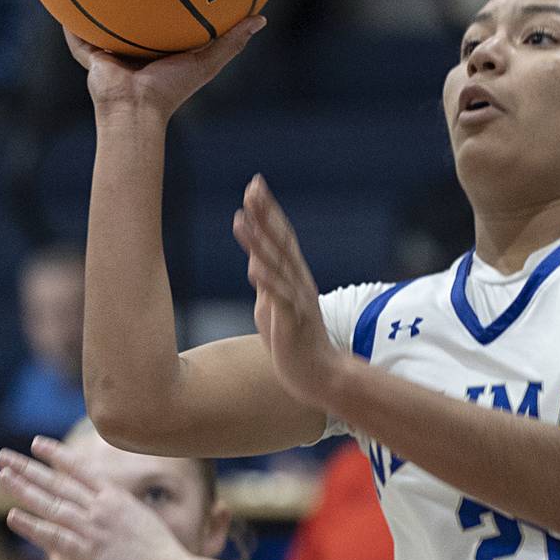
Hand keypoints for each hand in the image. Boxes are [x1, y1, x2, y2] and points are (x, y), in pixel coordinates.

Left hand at [0, 437, 186, 559]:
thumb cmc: (163, 555)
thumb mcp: (143, 520)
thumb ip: (120, 511)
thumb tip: (107, 505)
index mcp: (118, 498)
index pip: (81, 469)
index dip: (56, 455)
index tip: (36, 444)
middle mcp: (102, 508)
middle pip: (58, 483)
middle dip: (28, 468)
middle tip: (3, 456)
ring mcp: (93, 530)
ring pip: (51, 505)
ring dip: (24, 490)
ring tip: (2, 477)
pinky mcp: (87, 554)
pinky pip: (53, 537)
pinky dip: (32, 526)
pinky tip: (12, 516)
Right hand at [65, 16, 263, 120]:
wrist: (135, 111)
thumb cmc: (172, 90)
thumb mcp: (206, 61)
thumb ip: (232, 41)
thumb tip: (261, 17)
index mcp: (159, 49)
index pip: (163, 17)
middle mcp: (132, 47)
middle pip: (131, 13)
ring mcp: (108, 50)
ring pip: (100, 18)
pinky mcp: (88, 53)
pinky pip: (75, 30)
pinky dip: (70, 12)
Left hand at [234, 174, 345, 411]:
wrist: (318, 374)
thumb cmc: (293, 340)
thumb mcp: (274, 305)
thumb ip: (266, 282)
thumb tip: (254, 261)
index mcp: (293, 275)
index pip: (281, 236)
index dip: (268, 211)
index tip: (255, 185)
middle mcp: (298, 281)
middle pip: (281, 241)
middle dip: (265, 213)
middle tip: (253, 186)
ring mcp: (296, 299)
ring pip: (277, 265)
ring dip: (258, 241)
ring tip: (241, 218)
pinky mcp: (293, 321)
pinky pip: (280, 298)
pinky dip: (267, 281)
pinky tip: (253, 266)